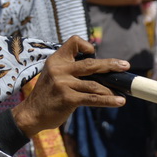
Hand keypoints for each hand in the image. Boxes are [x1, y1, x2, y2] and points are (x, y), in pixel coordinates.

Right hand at [11, 36, 128, 136]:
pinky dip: (108, 100)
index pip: (74, 42)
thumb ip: (71, 69)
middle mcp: (59, 69)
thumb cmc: (47, 94)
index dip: (86, 46)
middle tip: (125, 66)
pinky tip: (119, 102)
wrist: (31, 113)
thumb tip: (100, 69)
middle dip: (110, 65)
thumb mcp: (54, 74)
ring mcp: (63, 84)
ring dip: (111, 89)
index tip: (94, 54)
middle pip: (91, 64)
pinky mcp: (68, 99)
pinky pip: (93, 98)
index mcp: (56, 59)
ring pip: (95, 84)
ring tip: (123, 92)